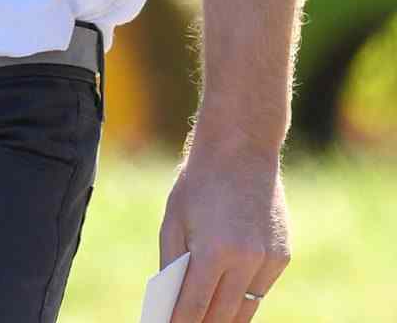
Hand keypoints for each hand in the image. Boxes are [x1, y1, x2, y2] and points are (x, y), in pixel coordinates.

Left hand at [160, 126, 290, 321]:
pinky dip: (245, 296)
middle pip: (223, 312)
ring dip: (226, 317)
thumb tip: (173, 297)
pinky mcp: (282, 256)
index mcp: (214, 251)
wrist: (241, 150)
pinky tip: (230, 302)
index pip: (195, 304)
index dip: (181, 322)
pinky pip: (260, 288)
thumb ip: (172, 260)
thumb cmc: (199, 183)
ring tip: (207, 322)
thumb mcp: (174, 219)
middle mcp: (247, 260)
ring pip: (247, 306)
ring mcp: (269, 260)